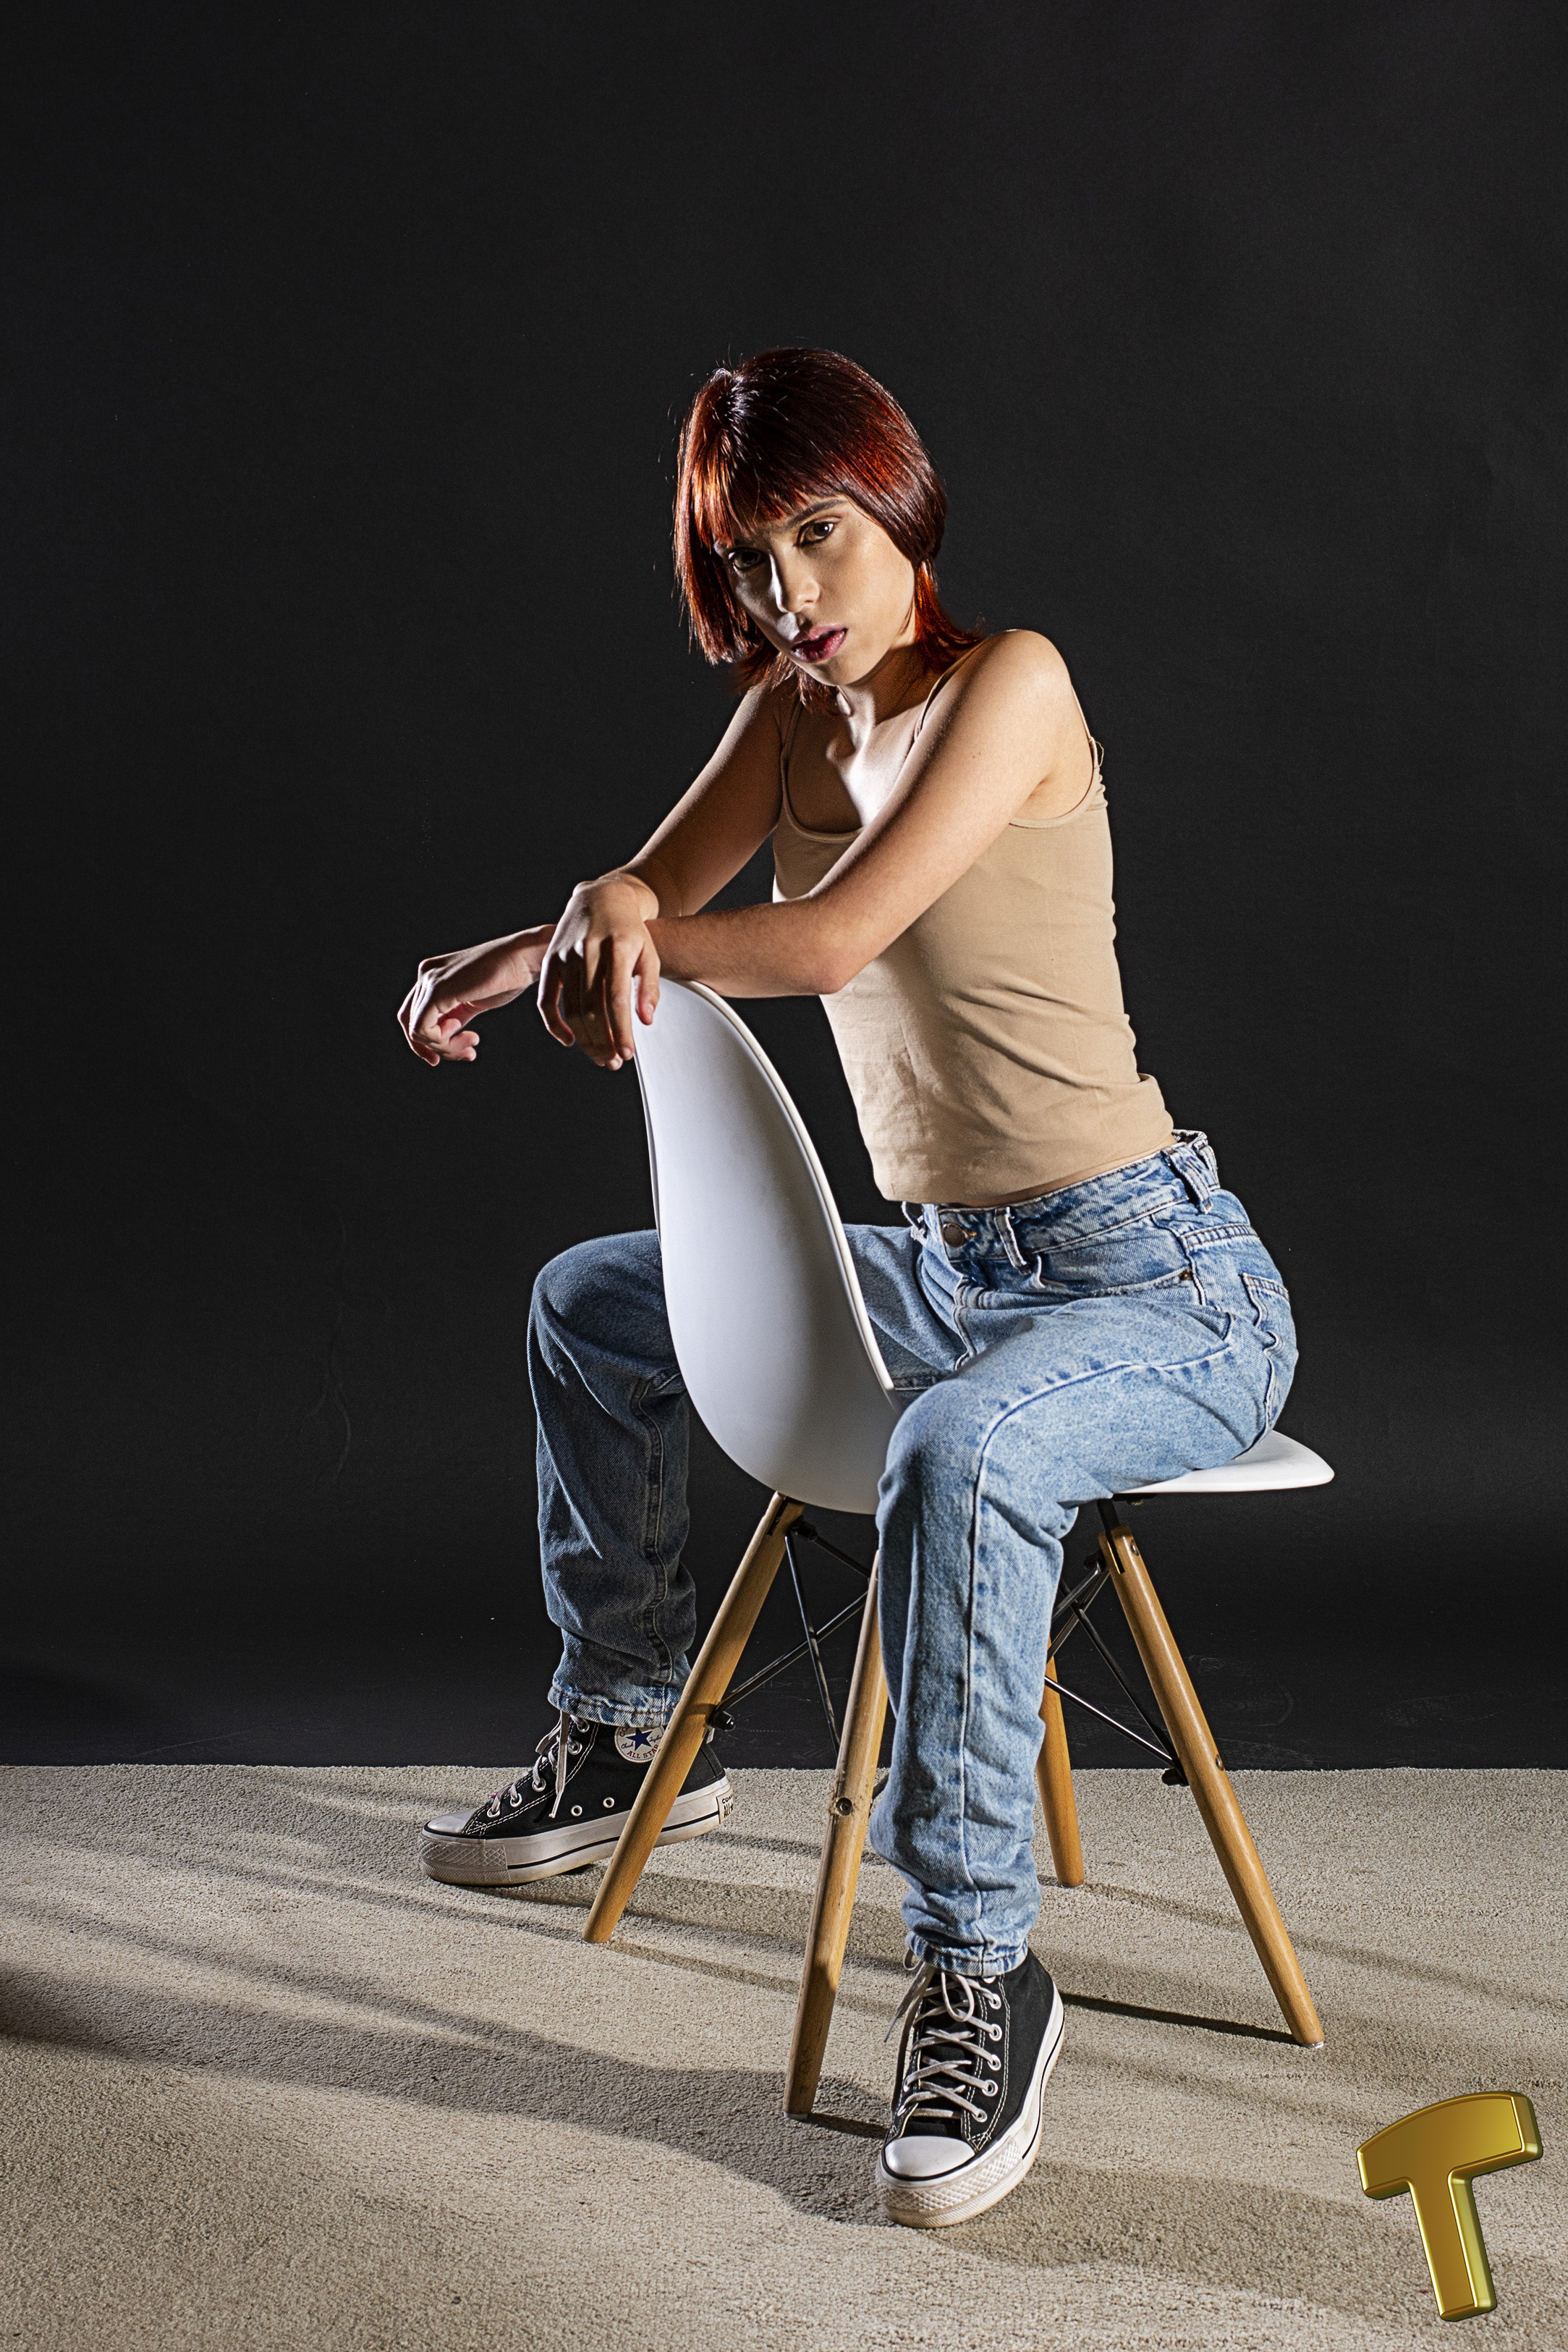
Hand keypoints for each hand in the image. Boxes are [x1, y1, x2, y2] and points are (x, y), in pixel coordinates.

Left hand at [397, 927, 554, 1066]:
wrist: (524, 958)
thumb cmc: (508, 976)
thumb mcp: (474, 1001)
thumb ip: (456, 1015)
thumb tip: (447, 1037)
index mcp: (433, 975)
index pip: (415, 1014)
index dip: (429, 1041)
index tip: (458, 1053)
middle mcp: (426, 975)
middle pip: (409, 1023)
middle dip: (435, 1047)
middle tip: (466, 1055)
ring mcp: (429, 981)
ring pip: (417, 1030)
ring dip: (446, 1047)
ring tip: (472, 1045)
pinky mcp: (436, 990)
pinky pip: (422, 1029)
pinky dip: (443, 1042)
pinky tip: (469, 1036)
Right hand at [537, 876, 661, 1069]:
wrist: (601, 898)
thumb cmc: (630, 931)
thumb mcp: (649, 953)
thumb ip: (649, 987)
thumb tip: (645, 1021)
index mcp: (617, 946)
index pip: (616, 997)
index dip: (621, 1029)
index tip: (628, 1053)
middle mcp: (587, 949)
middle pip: (591, 1008)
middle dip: (603, 1041)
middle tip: (615, 1062)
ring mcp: (565, 954)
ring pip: (571, 1009)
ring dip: (586, 1040)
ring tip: (601, 1057)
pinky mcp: (551, 960)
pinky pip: (546, 1001)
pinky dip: (555, 1025)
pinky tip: (572, 1041)